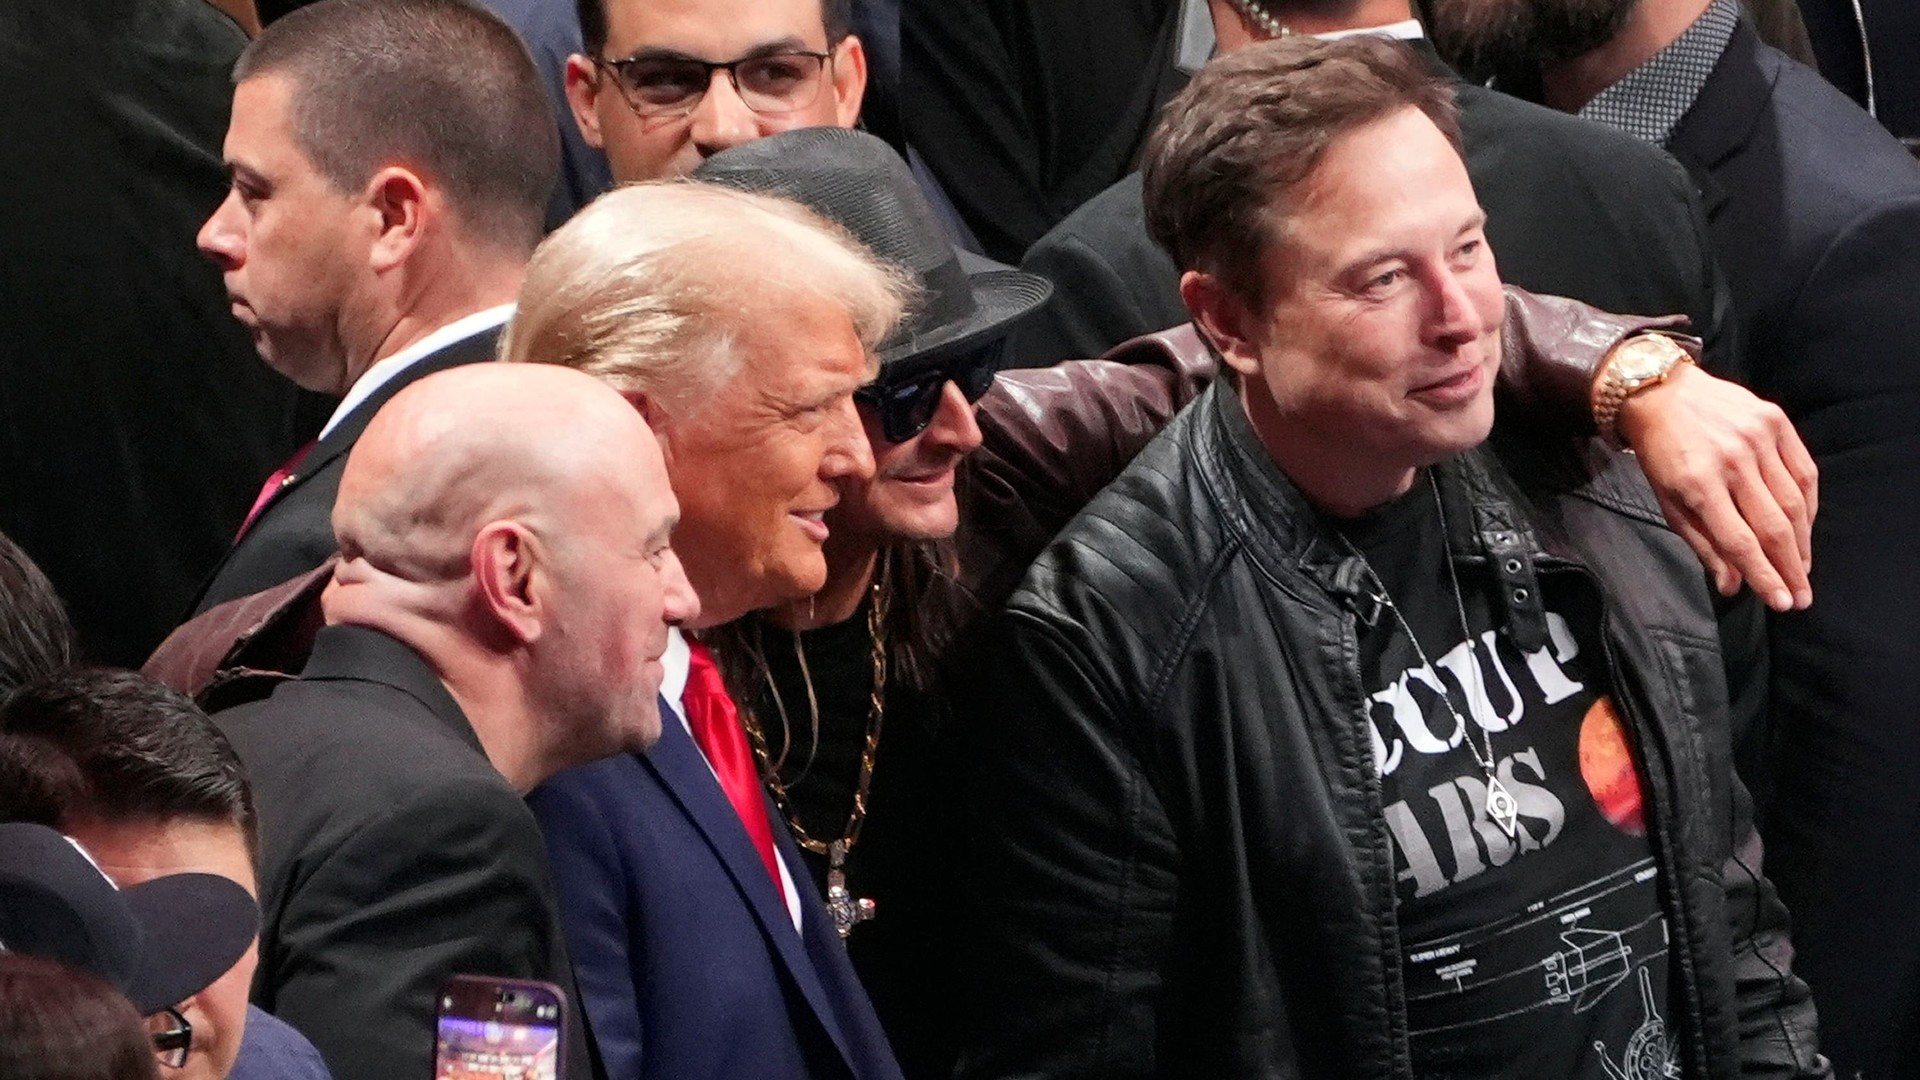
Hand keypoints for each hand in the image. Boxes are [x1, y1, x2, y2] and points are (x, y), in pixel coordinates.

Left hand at [1617, 360, 1816, 611]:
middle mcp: (1732, 461)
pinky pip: (1804, 471)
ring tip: (1803, 569)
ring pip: (1793, 501)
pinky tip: (1806, 527)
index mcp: (1698, 484)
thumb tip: (1732, 585)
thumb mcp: (1667, 501)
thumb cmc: (1660, 452)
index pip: (1740, 541)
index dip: (1764, 576)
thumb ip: (1702, 543)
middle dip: (1790, 567)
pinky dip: (1809, 504)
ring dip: (1803, 541)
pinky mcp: (1775, 420)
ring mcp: (1757, 438)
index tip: (1782, 602)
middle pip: (1773, 526)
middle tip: (1802, 596)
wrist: (1662, 391)